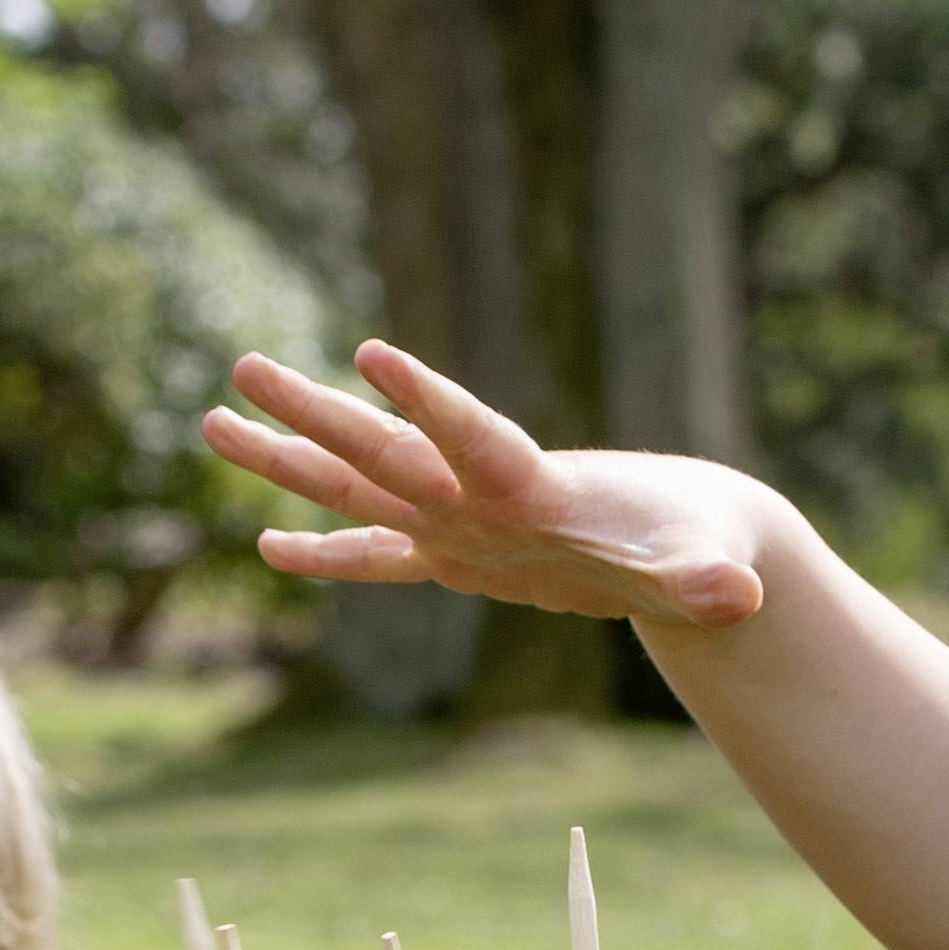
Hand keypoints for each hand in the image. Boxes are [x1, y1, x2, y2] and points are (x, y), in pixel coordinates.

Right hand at [201, 343, 777, 632]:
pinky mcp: (455, 557)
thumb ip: (703, 579)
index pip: (470, 436)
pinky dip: (326, 555)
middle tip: (242, 369)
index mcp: (529, 483)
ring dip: (288, 458)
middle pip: (379, 450)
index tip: (373, 353)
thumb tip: (735, 596)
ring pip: (356, 487)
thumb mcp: (701, 565)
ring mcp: (456, 522)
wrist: (685, 534)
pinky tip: (267, 547)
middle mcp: (475, 493)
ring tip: (213, 417)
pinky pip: (376, 558)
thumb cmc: (697, 540)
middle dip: (311, 413)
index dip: (427, 400)